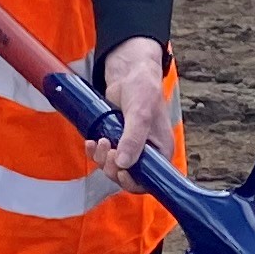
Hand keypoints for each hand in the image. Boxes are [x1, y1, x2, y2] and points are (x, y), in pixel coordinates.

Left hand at [91, 38, 169, 170]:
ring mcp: (130, 147)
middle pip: (129, 176)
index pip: (150, 180)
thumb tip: (124, 164)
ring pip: (114, 167)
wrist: (128, 72)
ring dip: (103, 159)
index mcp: (161, 150)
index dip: (134, 181)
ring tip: (101, 140)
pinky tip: (92, 141)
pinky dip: (95, 152)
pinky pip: (103, 156)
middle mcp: (147, 152)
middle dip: (114, 167)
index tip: (121, 171)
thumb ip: (133, 139)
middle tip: (108, 150)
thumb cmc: (143, 88)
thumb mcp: (140, 114)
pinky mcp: (115, 140)